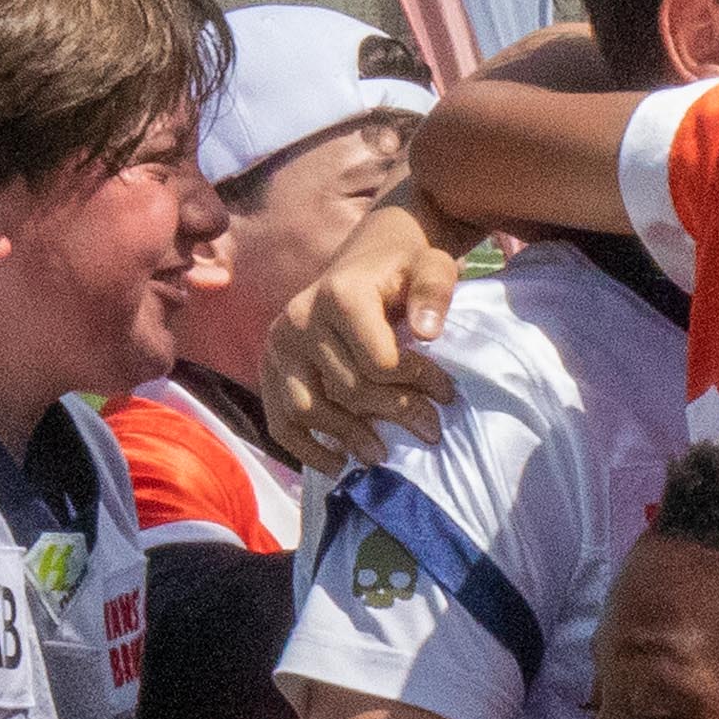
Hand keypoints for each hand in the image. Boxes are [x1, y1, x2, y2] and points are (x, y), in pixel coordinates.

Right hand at [261, 200, 464, 468]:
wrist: (369, 255)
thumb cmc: (404, 266)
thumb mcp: (432, 265)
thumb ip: (434, 291)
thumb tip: (428, 333)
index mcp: (340, 295)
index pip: (380, 362)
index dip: (419, 384)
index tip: (447, 394)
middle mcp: (300, 319)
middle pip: (348, 389)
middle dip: (395, 414)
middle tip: (430, 431)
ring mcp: (280, 345)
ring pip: (309, 410)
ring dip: (348, 438)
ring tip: (381, 454)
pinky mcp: (270, 365)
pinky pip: (279, 419)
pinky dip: (304, 448)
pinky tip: (336, 463)